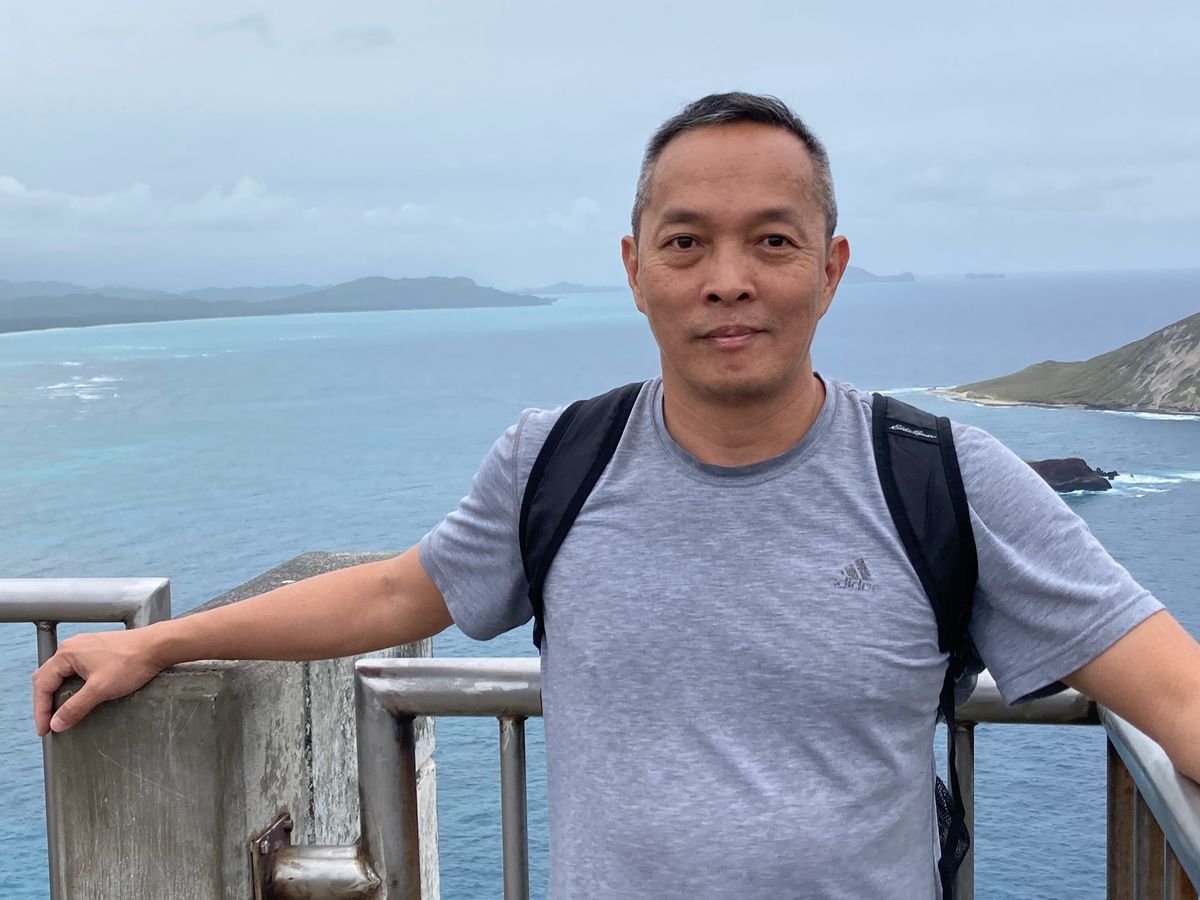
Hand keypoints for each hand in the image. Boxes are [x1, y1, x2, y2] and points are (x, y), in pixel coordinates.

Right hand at [32, 627, 166, 735]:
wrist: (158, 646)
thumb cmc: (132, 663)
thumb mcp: (100, 690)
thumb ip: (75, 707)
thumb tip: (56, 724)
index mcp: (67, 653)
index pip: (43, 685)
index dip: (41, 711)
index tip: (44, 730)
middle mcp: (72, 646)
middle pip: (47, 678)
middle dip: (44, 702)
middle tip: (48, 724)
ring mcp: (84, 646)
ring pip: (60, 673)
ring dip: (56, 693)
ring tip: (59, 713)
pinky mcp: (97, 649)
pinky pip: (74, 669)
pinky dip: (69, 685)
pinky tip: (75, 696)